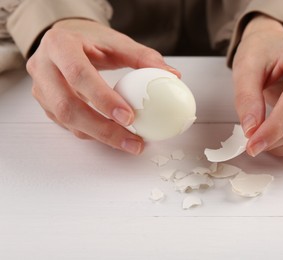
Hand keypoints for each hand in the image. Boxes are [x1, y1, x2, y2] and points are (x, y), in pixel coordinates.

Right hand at [27, 19, 178, 153]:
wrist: (65, 40)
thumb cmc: (90, 40)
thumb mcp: (117, 42)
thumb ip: (144, 58)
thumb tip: (172, 75)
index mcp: (60, 45)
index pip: (79, 75)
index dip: (103, 99)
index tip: (129, 117)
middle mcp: (44, 68)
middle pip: (67, 107)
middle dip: (103, 129)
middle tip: (132, 141)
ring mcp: (41, 89)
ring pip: (67, 121)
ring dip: (100, 136)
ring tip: (129, 143)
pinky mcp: (46, 104)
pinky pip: (68, 125)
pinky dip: (93, 133)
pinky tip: (114, 136)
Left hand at [233, 15, 282, 155]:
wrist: (272, 46)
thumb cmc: (261, 53)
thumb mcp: (245, 69)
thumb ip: (246, 99)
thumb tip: (252, 130)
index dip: (274, 126)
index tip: (253, 142)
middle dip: (279, 138)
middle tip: (254, 142)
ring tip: (265, 139)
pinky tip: (280, 138)